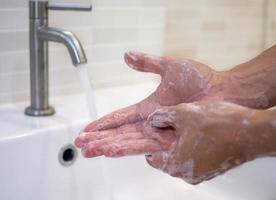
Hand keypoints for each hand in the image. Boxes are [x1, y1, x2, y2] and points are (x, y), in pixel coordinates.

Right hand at [75, 51, 223, 156]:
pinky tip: (112, 151)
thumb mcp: (169, 67)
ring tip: (90, 150)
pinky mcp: (170, 139)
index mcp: (147, 108)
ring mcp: (160, 132)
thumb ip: (147, 64)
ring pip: (128, 141)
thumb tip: (126, 55)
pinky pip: (144, 145)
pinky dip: (126, 148)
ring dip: (107, 145)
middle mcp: (150, 123)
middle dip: (99, 139)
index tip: (86, 129)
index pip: (119, 117)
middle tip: (80, 145)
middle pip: (119, 133)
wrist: (223, 90)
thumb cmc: (200, 79)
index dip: (103, 123)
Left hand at [146, 101, 257, 183]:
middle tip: (173, 124)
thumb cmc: (219, 126)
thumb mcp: (182, 113)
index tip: (155, 131)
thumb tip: (152, 120)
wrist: (251, 133)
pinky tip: (201, 131)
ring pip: (181, 155)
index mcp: (175, 165)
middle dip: (167, 140)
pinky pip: (195, 157)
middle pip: (167, 156)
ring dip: (181, 142)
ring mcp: (201, 173)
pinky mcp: (213, 168)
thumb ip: (161, 116)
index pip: (151, 157)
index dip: (151, 141)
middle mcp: (187, 175)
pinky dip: (194, 145)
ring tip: (189, 125)